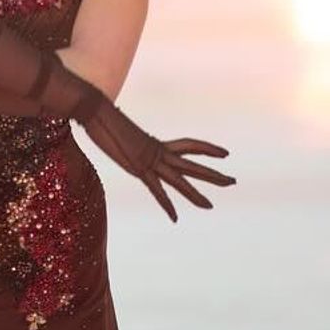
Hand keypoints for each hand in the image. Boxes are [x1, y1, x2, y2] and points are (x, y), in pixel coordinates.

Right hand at [78, 102, 235, 221]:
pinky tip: (175, 219)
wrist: (96, 110)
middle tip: (233, 181)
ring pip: (180, 181)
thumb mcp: (118, 128)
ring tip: (211, 207)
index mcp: (156, 143)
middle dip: (214, 175)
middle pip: (193, 166)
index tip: (226, 154)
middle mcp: (158, 152)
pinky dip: (166, 205)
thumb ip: (125, 134)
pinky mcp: (138, 170)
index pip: (190, 145)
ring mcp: (149, 162)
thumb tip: (117, 128)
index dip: (208, 149)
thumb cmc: (102, 116)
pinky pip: (157, 191)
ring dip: (196, 195)